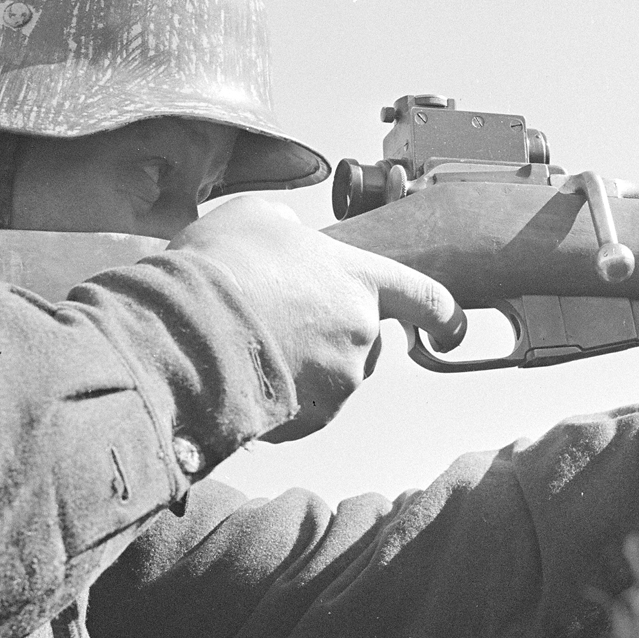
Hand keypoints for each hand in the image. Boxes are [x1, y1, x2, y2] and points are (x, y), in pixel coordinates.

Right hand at [169, 198, 463, 440]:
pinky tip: (242, 374)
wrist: (189, 330)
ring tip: (249, 343)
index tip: (450, 328)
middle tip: (282, 322)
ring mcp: (338, 382)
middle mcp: (361, 333)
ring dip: (301, 366)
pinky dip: (279, 398)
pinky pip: (301, 411)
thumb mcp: (256, 217)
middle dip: (334, 336)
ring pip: (330, 377)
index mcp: (360, 279)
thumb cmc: (223, 265)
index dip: (440, 314)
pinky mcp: (309, 420)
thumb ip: (290, 229)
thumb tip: (288, 239)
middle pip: (365, 341)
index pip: (424, 298)